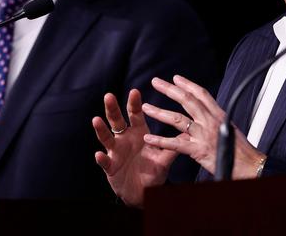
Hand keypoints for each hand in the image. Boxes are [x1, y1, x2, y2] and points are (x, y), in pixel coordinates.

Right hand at [92, 89, 177, 206]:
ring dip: (101, 129)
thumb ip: (173, 145)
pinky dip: (102, 159)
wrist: (143, 193)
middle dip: (112, 108)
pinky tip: (99, 155)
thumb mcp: (164, 158)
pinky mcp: (110, 166)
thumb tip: (188, 131)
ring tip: (96, 120)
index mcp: (138, 133)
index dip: (134, 103)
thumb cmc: (153, 171)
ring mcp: (115, 151)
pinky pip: (105, 162)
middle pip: (116, 120)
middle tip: (109, 96)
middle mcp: (124, 139)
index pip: (135, 115)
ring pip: (106, 137)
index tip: (135, 91)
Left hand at [142, 75, 265, 178]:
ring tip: (146, 107)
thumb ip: (216, 122)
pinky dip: (160, 140)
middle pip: (187, 100)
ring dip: (159, 112)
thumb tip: (207, 116)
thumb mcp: (229, 130)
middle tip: (155, 82)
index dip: (188, 84)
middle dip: (169, 89)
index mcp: (218, 115)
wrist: (250, 167)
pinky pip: (175, 144)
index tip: (176, 78)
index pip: (201, 94)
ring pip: (177, 119)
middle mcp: (210, 122)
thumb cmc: (241, 152)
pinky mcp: (198, 150)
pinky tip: (149, 137)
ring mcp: (203, 135)